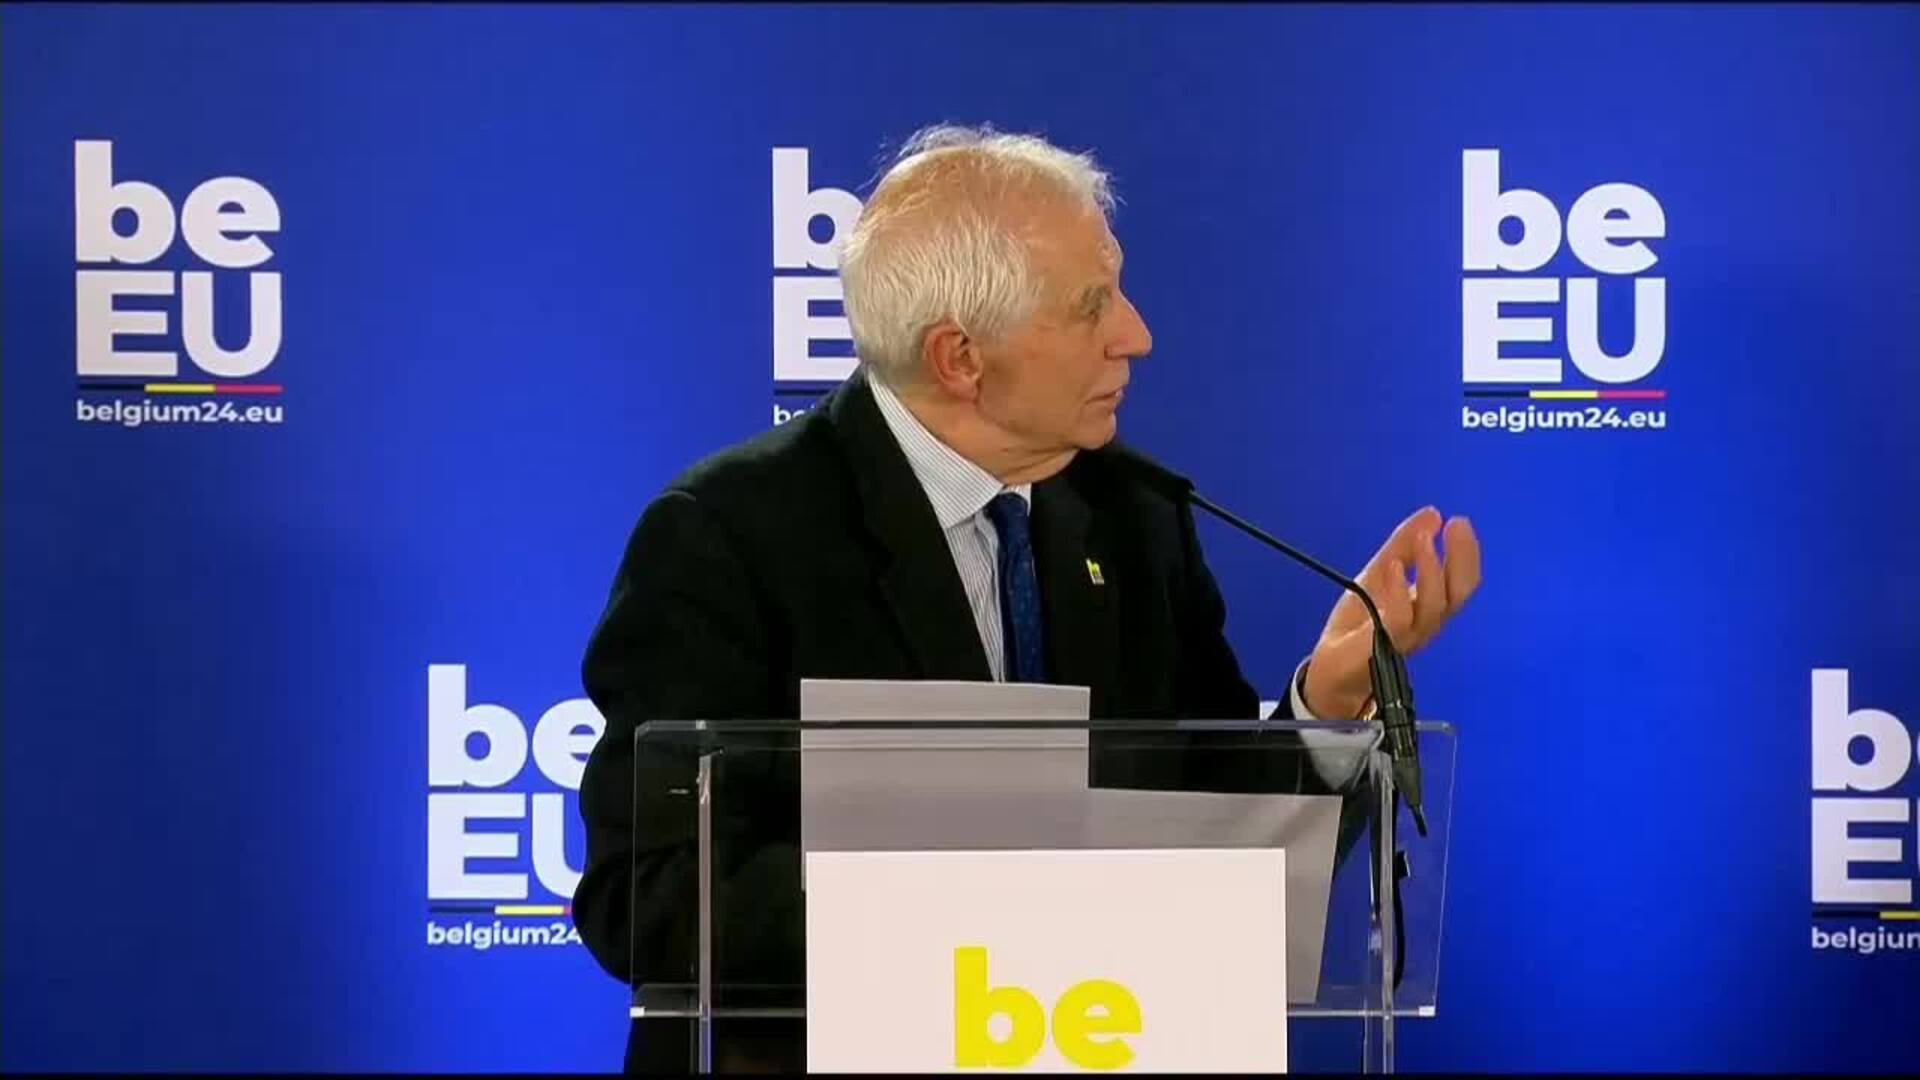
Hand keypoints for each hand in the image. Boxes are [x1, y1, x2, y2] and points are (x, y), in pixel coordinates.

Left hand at [1300, 506, 1481, 718]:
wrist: (1330, 670)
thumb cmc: (1360, 625)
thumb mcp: (1379, 574)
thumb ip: (1403, 545)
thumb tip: (1432, 514)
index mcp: (1429, 607)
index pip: (1460, 581)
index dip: (1466, 553)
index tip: (1459, 522)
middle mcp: (1425, 623)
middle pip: (1457, 594)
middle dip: (1461, 559)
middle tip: (1456, 526)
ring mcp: (1406, 637)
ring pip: (1433, 606)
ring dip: (1430, 569)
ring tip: (1423, 539)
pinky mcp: (1381, 646)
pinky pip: (1398, 620)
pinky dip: (1398, 592)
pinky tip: (1394, 567)